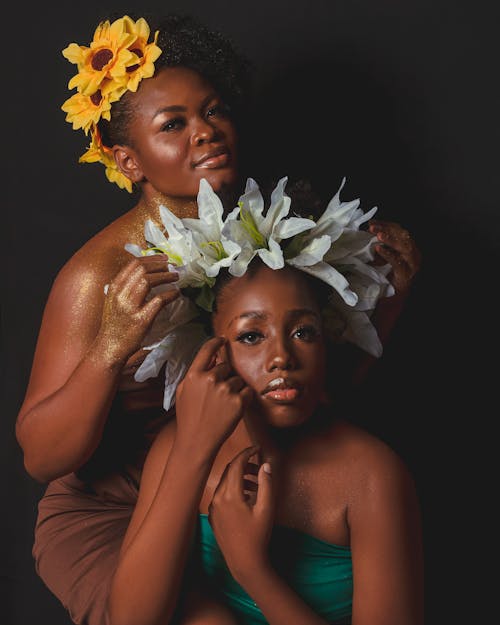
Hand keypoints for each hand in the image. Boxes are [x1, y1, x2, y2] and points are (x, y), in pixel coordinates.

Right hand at [96, 256, 179, 365]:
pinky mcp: (141, 319)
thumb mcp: (114, 300)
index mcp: (114, 287)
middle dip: (160, 265)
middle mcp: (120, 294)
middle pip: (142, 270)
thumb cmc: (114, 324)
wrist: (110, 347)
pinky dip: (170, 294)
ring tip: (176, 277)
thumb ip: (126, 287)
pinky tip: (176, 293)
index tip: (163, 259)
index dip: (151, 259)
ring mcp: (130, 307)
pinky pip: (158, 300)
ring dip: (166, 276)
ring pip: (149, 281)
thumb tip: (146, 273)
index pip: (134, 264)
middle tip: (172, 267)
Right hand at [174, 338, 253, 459]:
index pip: (207, 350)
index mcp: (194, 375)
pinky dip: (244, 398)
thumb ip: (196, 372)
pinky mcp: (238, 402)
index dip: (216, 342)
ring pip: (238, 380)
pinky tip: (233, 409)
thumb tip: (213, 357)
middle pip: (226, 367)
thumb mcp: (184, 391)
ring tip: (222, 405)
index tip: (222, 340)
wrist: (197, 441)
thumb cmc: (189, 417)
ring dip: (234, 389)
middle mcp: (210, 379)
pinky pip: (247, 391)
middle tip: (217, 395)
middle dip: (225, 377)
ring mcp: (225, 391)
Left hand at [208, 446, 273, 582]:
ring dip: (240, 478)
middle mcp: (217, 499)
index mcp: (230, 495)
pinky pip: (221, 494)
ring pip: (225, 483)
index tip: (257, 448)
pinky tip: (247, 497)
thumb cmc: (258, 536)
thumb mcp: (266, 509)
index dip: (247, 453)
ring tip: (256, 485)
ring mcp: (213, 508)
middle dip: (245, 465)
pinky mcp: (213, 516)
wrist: (244, 563)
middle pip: (230, 471)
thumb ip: (266, 484)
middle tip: (259, 467)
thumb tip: (265, 465)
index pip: (236, 464)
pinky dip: (234, 489)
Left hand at [368, 220, 421, 294]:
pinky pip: (398, 262)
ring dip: (390, 239)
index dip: (387, 225)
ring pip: (404, 247)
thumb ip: (381, 245)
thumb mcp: (384, 257)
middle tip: (373, 227)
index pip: (400, 231)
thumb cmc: (389, 275)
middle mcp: (414, 253)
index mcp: (410, 247)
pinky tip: (379, 249)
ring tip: (378, 235)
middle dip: (387, 229)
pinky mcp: (407, 274)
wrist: (394, 296)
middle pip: (403, 236)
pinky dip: (388, 254)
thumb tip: (367, 232)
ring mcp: (412, 264)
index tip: (373, 222)